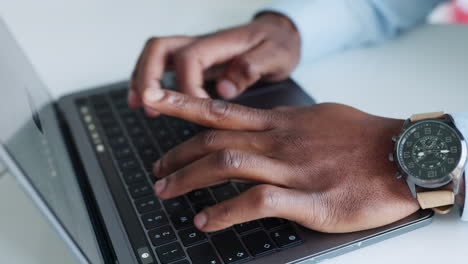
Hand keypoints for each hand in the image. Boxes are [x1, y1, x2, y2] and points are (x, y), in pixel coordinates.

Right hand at [128, 12, 299, 115]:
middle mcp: (203, 43)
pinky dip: (150, 81)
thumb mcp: (277, 55)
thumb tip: (224, 89)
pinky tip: (147, 100)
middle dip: (149, 76)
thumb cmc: (278, 44)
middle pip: (161, 48)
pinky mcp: (196, 61)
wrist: (281, 33)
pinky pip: (164, 65)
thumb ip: (253, 67)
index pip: (191, 58)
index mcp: (222, 42)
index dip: (188, 86)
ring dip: (142, 77)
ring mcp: (197, 51)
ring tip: (139, 104)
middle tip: (150, 105)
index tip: (198, 109)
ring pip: (156, 54)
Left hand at [145, 89, 419, 232]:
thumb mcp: (319, 118)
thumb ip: (288, 123)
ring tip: (167, 192)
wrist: (403, 156)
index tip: (157, 101)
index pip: (221, 111)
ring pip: (228, 164)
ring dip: (190, 179)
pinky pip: (257, 201)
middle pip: (214, 140)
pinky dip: (225, 212)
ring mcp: (292, 169)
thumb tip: (265, 127)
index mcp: (281, 123)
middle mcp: (279, 141)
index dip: (184, 106)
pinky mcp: (308, 199)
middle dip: (178, 155)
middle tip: (157, 171)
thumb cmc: (363, 137)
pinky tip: (205, 222)